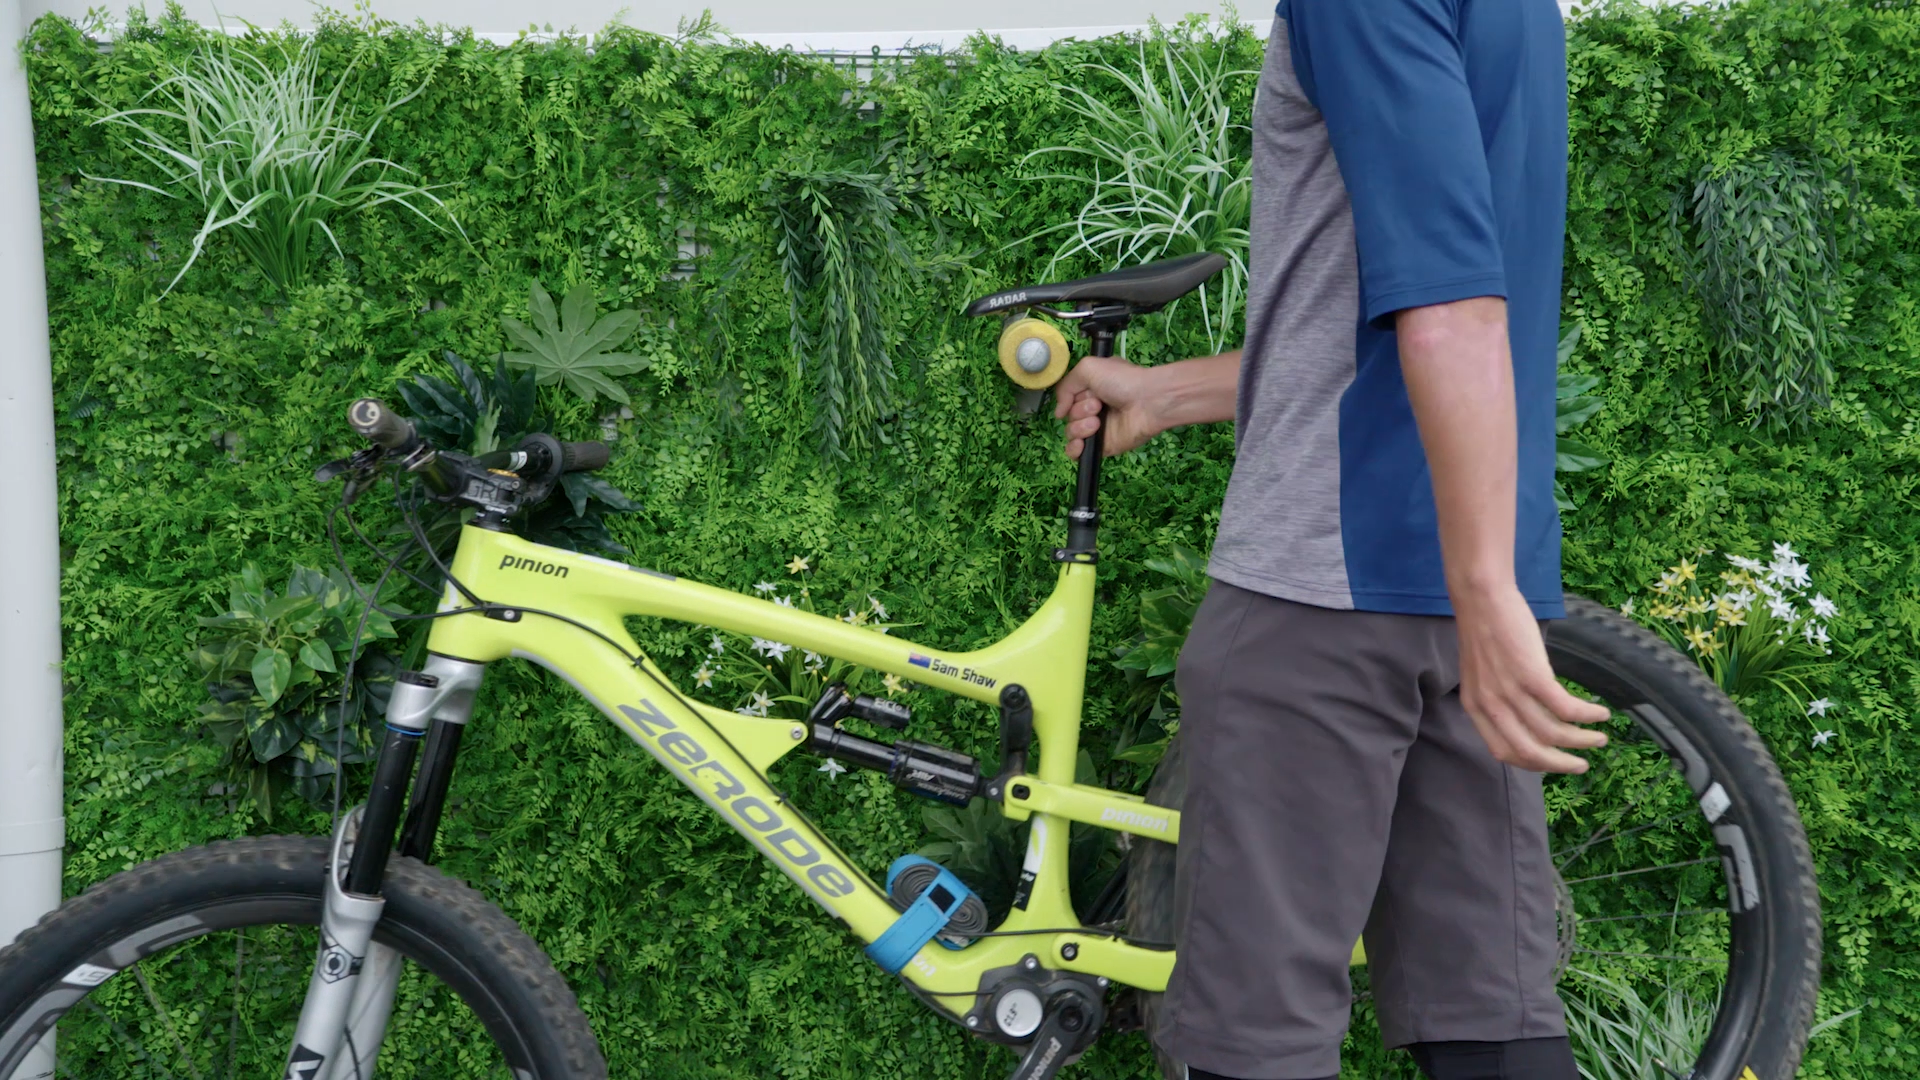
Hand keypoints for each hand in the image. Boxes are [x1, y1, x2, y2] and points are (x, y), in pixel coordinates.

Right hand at [1052, 356, 1164, 459]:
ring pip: (1070, 433)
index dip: (1070, 399)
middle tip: (1098, 405)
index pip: (1067, 400)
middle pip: (1068, 417)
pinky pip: (1077, 453)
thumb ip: (1065, 386)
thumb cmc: (1122, 381)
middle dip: (1079, 411)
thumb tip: (1059, 412)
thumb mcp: (1087, 368)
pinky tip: (1082, 443)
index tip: (1081, 396)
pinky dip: (1074, 449)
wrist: (1147, 401)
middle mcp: (1092, 410)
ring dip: (1079, 427)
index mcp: (1090, 391)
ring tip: (1097, 421)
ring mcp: (1096, 429)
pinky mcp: (1102, 446)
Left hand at [1454, 585, 1610, 772]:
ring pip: (1553, 734)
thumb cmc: (1485, 632)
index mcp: (1476, 708)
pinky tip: (1601, 713)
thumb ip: (1497, 700)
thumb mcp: (1481, 675)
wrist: (1482, 598)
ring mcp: (1511, 692)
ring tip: (1599, 738)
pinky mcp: (1532, 675)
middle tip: (1582, 765)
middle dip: (1561, 765)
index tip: (1553, 762)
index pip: (1504, 752)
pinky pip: (1566, 709)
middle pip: (1530, 752)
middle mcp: (1491, 706)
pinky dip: (1587, 715)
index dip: (1532, 763)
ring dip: (1581, 740)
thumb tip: (1527, 719)